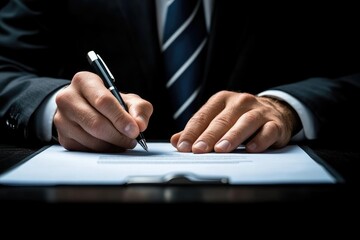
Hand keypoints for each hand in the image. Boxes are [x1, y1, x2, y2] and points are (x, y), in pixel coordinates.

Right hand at [54, 71, 152, 151]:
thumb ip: (139, 109)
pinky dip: (103, 151)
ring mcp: (62, 119)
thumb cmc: (109, 102)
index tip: (134, 130)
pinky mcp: (63, 137)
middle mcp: (67, 98)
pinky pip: (86, 149)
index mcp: (84, 81)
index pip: (103, 101)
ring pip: (91, 139)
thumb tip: (140, 125)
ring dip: (112, 145)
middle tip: (131, 140)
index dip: (121, 118)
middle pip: (96, 123)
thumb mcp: (128, 99)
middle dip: (118, 135)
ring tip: (123, 142)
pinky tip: (111, 145)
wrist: (87, 108)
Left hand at [170, 90, 299, 152]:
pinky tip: (250, 149)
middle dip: (208, 136)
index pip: (203, 116)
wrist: (276, 112)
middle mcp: (240, 102)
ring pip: (244, 123)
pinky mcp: (275, 123)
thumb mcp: (218, 118)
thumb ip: (198, 130)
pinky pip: (267, 130)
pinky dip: (259, 140)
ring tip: (220, 149)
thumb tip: (176, 141)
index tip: (183, 146)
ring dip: (232, 136)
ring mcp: (259, 111)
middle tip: (198, 150)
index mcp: (222, 100)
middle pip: (222, 120)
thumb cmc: (240, 117)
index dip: (192, 132)